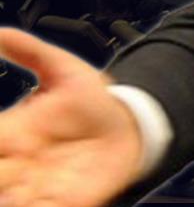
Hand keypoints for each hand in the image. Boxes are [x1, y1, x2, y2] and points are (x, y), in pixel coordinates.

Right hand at [0, 28, 143, 205]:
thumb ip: (30, 51)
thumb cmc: (92, 99)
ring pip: (10, 198)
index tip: (1, 136)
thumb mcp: (63, 69)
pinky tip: (31, 203)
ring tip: (14, 193)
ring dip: (9, 197)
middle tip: (7, 169)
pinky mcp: (65, 200)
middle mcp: (21, 161)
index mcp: (14, 131)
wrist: (132, 124)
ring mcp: (40, 183)